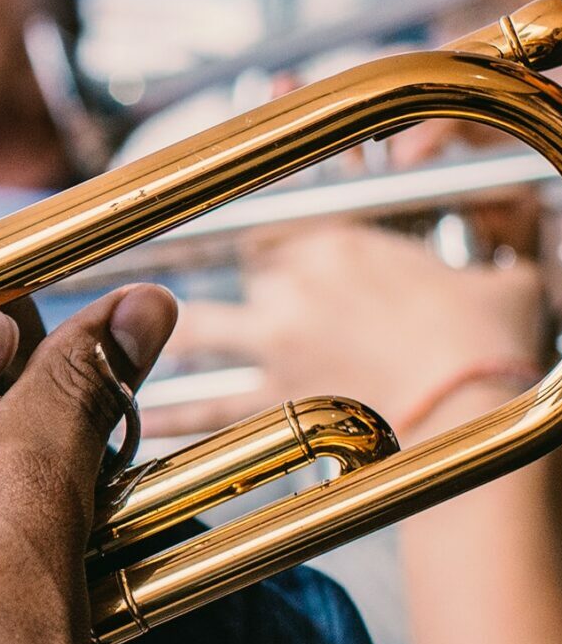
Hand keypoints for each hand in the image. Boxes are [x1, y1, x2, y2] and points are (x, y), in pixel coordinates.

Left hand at [161, 224, 547, 437]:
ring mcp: (276, 344)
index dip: (274, 245)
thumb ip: (487, 248)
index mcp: (340, 243)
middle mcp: (294, 287)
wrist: (475, 410)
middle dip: (249, 291)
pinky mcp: (272, 401)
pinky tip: (130, 421)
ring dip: (170, 332)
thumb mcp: (497, 276)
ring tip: (134, 337)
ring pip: (199, 328)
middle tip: (241, 304)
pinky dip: (167, 414)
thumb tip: (514, 223)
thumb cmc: (493, 342)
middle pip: (246, 276)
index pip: (279, 229)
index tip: (266, 251)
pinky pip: (204, 408)